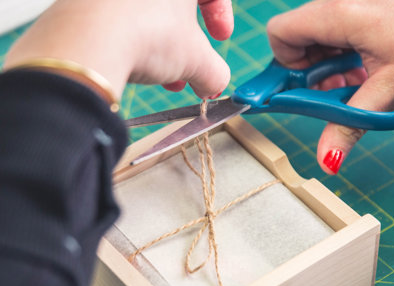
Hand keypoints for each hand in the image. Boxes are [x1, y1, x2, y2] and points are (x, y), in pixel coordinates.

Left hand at [4, 0, 232, 99]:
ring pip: (147, 13)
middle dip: (187, 40)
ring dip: (163, 48)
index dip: (221, 13)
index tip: (221, 37)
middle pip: (175, 4)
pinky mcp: (87, 2)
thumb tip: (214, 83)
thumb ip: (214, 72)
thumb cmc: (145, 32)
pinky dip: (135, 43)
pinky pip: (121, 19)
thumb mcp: (196, 60)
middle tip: (192, 65)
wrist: (89, 40)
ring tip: (167, 79)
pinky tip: (139, 70)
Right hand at [267, 0, 393, 173]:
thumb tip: (327, 161)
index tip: (297, 89)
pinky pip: (339, 32)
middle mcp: (344, 1)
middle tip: (331, 90)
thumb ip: (348, 126)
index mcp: (342, 12)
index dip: (282, 64)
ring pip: (319, 36)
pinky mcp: (369, 10)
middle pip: (299, 37)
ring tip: (353, 82)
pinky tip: (364, 71)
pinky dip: (343, 56)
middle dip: (307, 70)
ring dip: (327, 66)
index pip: (280, 33)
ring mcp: (357, 4)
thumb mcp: (389, 90)